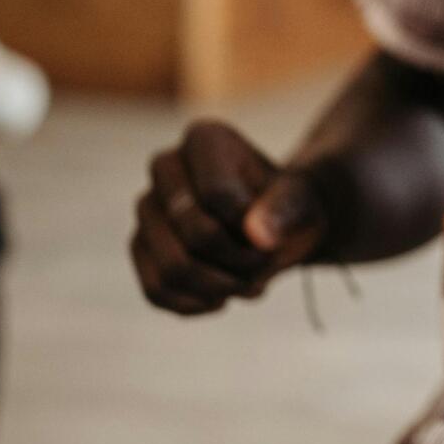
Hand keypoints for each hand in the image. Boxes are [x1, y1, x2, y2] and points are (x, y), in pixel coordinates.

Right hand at [130, 119, 329, 315]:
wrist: (275, 226)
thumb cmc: (290, 205)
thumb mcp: (303, 201)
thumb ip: (287, 208)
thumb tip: (257, 235)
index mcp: (204, 138)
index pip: (217, 195)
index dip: (253, 228)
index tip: (276, 232)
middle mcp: (164, 167)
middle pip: (194, 234)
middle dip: (239, 263)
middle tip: (266, 268)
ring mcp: (146, 209)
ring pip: (172, 269)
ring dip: (220, 289)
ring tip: (250, 285)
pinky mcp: (139, 247)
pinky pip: (156, 291)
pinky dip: (196, 304)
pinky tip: (222, 297)